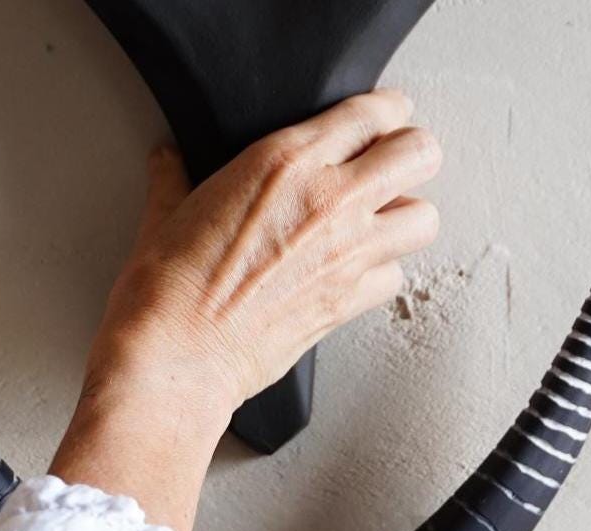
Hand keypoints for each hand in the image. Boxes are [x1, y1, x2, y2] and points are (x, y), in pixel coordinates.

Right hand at [50, 91, 441, 530]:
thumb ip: (175, 179)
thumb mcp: (166, 213)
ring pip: (424, 218)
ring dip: (407, 217)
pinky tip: (356, 273)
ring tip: (381, 222)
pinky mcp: (347, 305)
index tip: (383, 119)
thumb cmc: (169, 291)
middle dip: (411, 156)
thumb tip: (168, 162)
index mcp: (288, 160)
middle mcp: (329, 200)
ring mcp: (346, 255)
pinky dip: (383, 274)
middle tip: (391, 166)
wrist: (179, 358)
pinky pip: (396, 278)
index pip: (373, 111)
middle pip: (419, 153)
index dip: (385, 112)